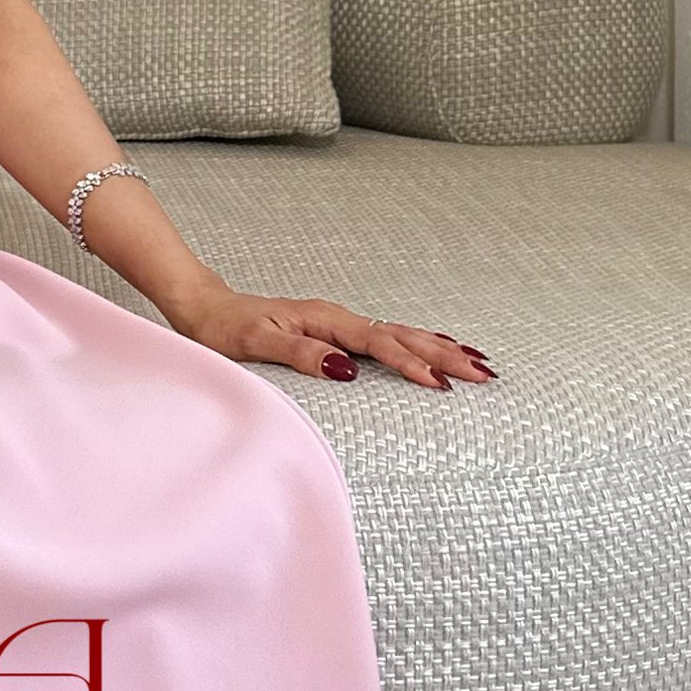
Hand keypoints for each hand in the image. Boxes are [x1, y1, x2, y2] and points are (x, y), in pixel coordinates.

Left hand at [164, 282, 497, 389]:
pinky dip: (415, 343)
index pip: (378, 345)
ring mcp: (339, 324)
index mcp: (325, 321)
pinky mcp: (336, 332)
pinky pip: (386, 338)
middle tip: (483, 373)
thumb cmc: (226, 328)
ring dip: (437, 347)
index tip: (441, 382)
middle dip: (443, 354)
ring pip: (399, 334)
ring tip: (476, 361)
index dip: (410, 363)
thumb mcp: (257, 343)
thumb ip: (302, 354)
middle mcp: (338, 319)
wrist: (206, 307)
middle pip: (401, 335)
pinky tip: (433, 349)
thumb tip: (347, 369)